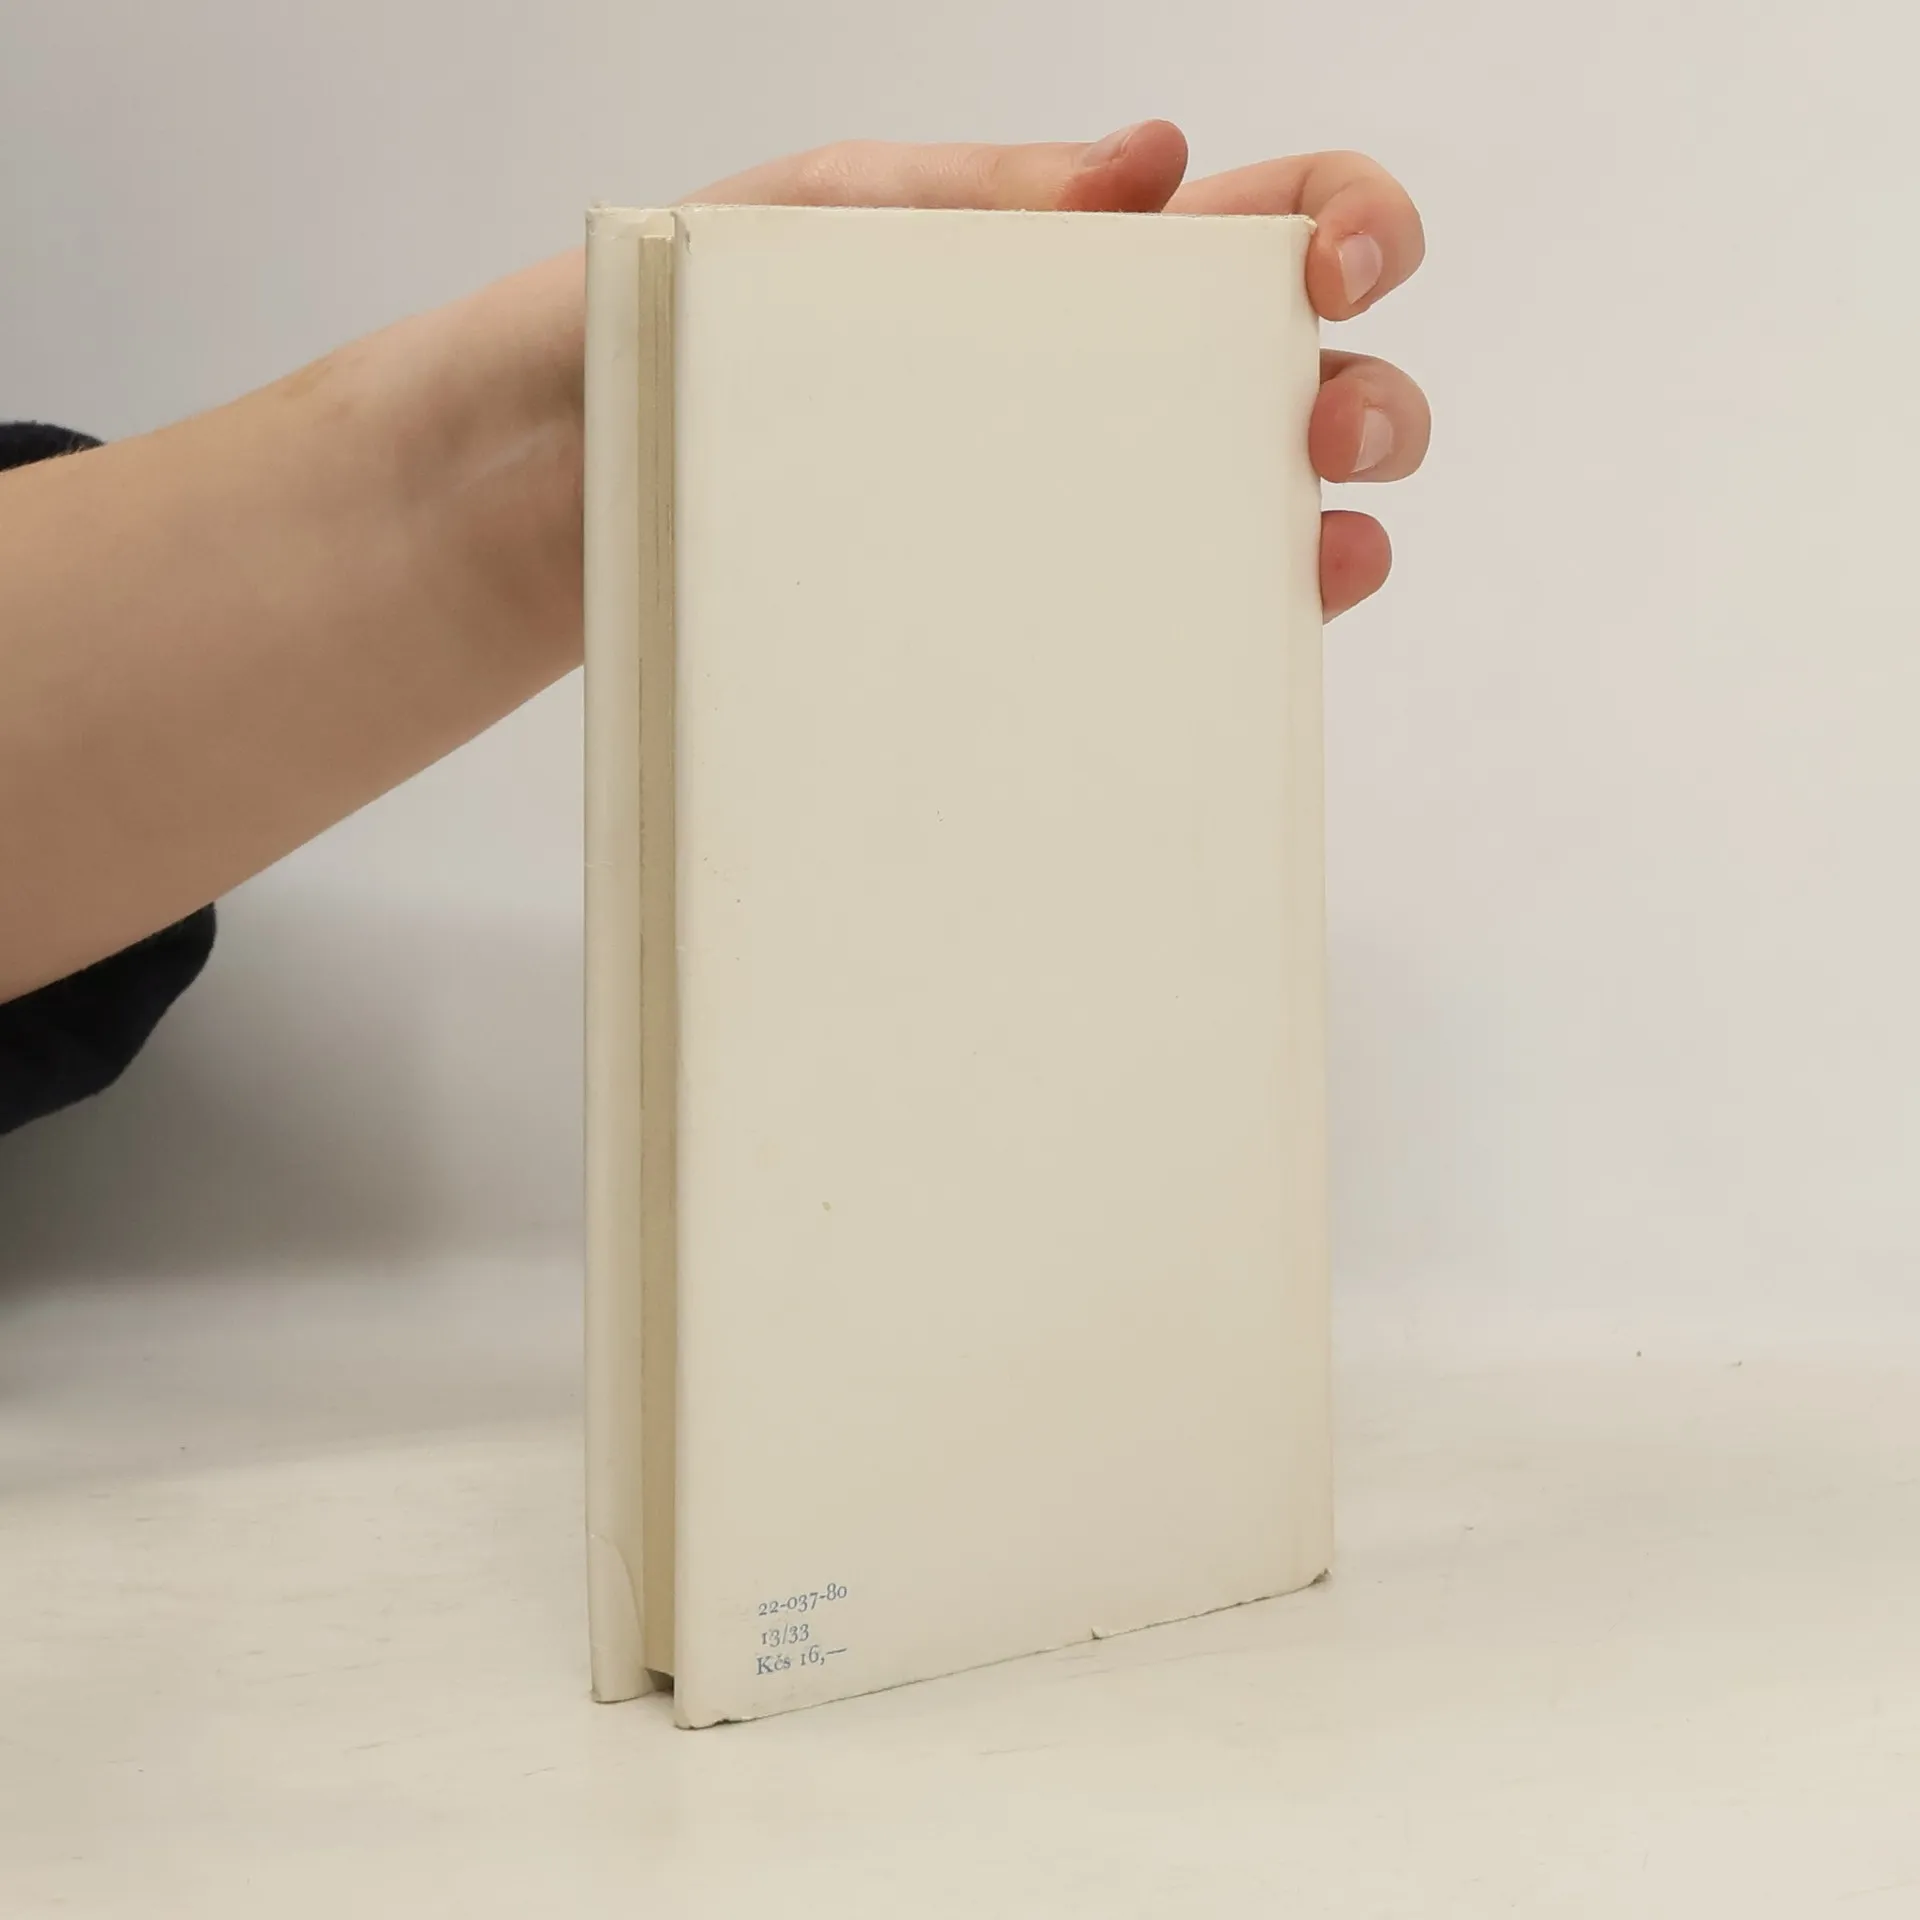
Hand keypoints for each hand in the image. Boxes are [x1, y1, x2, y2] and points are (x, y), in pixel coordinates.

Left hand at [694, 122, 1426, 619]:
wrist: (545, 491)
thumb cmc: (662, 336)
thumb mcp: (813, 224)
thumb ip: (979, 194)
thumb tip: (1152, 166)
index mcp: (1058, 264)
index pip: (1251, 224)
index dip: (1341, 222)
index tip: (1335, 258)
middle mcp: (1088, 392)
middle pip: (1295, 375)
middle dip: (1366, 385)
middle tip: (1327, 411)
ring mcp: (1064, 514)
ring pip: (1256, 505)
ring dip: (1334, 505)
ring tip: (1325, 522)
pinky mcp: (1021, 623)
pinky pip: (1165, 622)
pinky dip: (1249, 615)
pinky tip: (1281, 609)